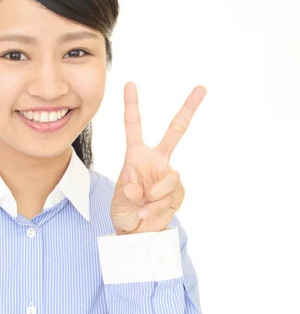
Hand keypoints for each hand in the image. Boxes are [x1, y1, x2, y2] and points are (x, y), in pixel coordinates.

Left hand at [110, 82, 206, 234]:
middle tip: (201, 87)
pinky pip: (171, 196)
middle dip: (188, 109)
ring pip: (170, 178)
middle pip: (175, 131)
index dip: (132, 105)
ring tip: (142, 207)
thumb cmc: (124, 213)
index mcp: (136, 155)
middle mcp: (156, 160)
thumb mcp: (117, 202)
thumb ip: (125, 193)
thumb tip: (136, 186)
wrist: (137, 235)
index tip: (130, 83)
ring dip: (154, 196)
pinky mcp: (178, 192)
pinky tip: (149, 214)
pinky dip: (158, 208)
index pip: (134, 126)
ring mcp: (169, 175)